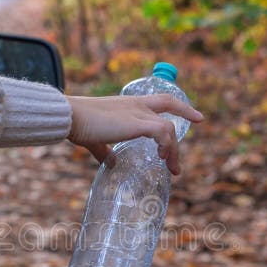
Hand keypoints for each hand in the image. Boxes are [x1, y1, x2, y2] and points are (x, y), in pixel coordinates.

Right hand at [66, 94, 203, 174]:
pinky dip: (167, 146)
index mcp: (128, 104)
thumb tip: (112, 163)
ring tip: (171, 167)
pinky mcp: (137, 123)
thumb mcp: (96, 139)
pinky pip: (162, 132)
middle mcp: (136, 105)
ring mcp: (138, 113)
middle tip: (192, 135)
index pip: (161, 100)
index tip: (195, 116)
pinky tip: (163, 158)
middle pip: (169, 107)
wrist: (71, 116)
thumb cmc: (79, 125)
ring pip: (168, 128)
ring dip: (173, 149)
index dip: (179, 106)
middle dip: (185, 118)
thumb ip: (105, 151)